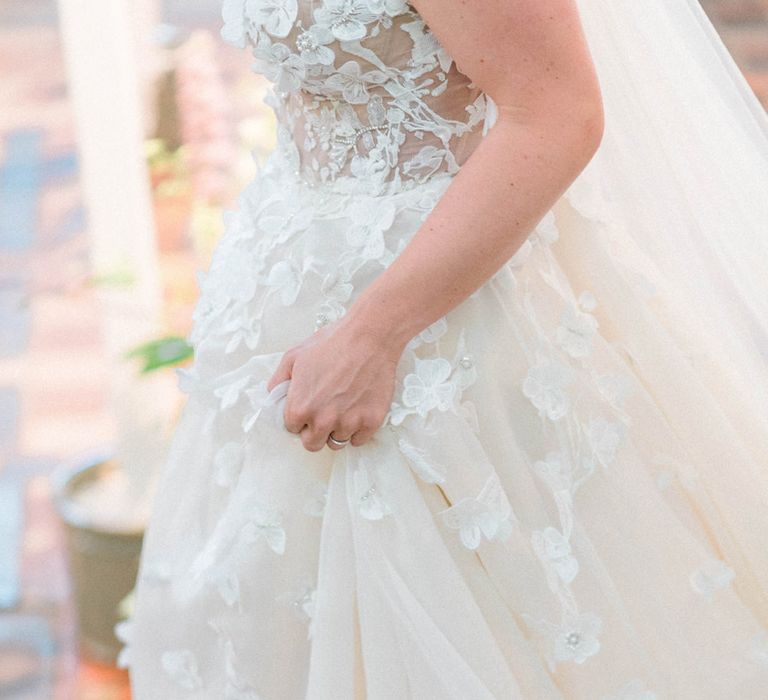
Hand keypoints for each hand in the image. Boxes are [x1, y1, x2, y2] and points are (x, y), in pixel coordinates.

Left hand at [266, 316, 403, 451]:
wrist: (370, 337)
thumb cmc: (333, 343)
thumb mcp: (294, 356)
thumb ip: (279, 380)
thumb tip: (274, 395)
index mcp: (300, 408)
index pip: (292, 429)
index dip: (299, 417)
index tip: (307, 407)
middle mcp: (322, 421)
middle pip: (312, 444)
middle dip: (314, 431)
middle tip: (323, 413)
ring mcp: (348, 423)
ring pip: (337, 442)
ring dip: (337, 430)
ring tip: (342, 408)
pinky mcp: (371, 422)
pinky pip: (359, 440)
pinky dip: (358, 430)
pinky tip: (357, 411)